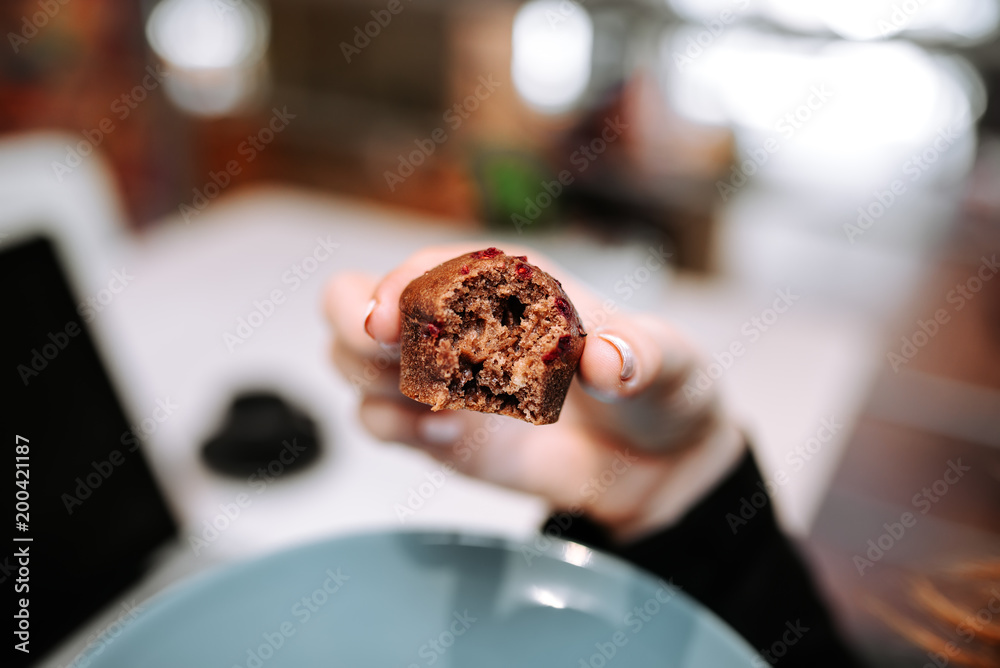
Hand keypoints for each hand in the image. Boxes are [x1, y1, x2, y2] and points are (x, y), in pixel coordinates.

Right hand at [324, 244, 743, 540]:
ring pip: (355, 360)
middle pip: (361, 301)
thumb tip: (608, 361)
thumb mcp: (667, 364)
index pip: (432, 266)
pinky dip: (392, 426)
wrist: (656, 462)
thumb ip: (640, 356)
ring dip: (368, 376)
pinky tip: (440, 433)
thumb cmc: (657, 388)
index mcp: (509, 285)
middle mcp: (460, 324)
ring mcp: (443, 379)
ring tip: (424, 399)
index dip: (402, 284)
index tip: (391, 317)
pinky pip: (381, 422)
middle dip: (354, 321)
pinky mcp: (439, 433)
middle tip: (383, 347)